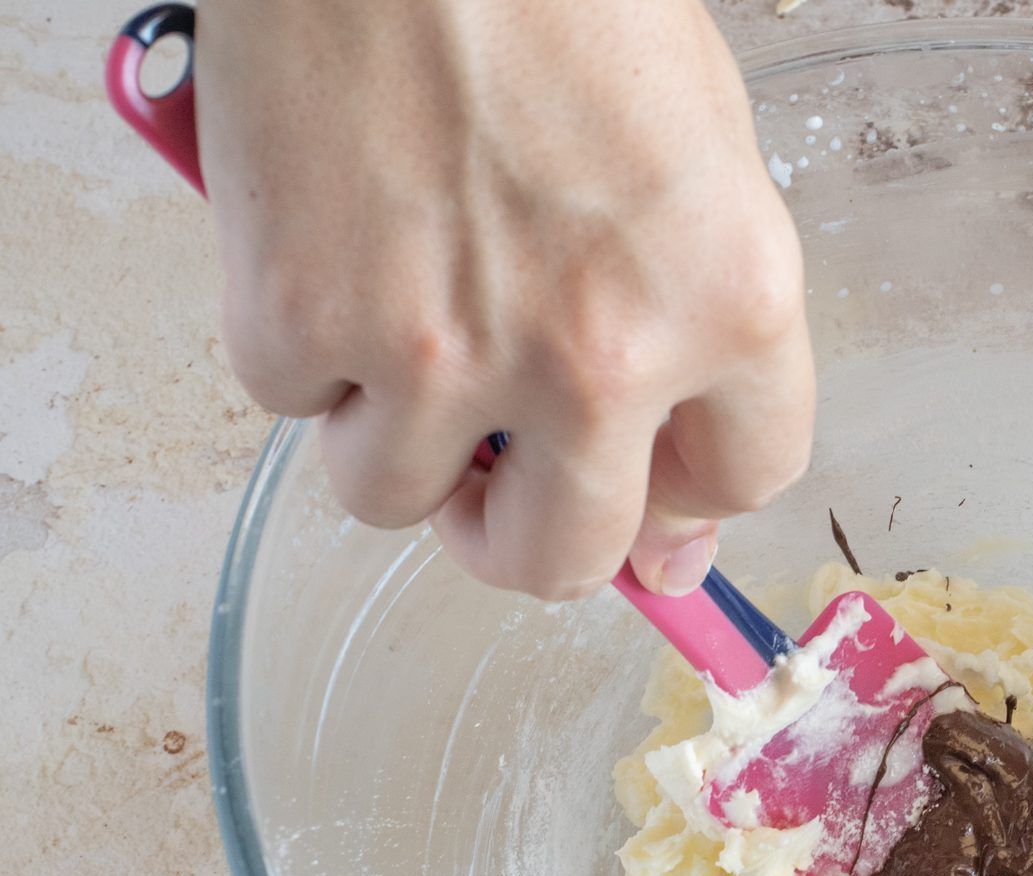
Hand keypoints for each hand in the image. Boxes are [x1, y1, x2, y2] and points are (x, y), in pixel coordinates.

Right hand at [196, 0, 810, 597]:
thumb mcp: (700, 158)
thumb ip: (705, 342)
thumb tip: (664, 518)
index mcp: (731, 304)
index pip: (739, 486)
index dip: (684, 500)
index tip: (646, 494)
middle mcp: (599, 355)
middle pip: (565, 559)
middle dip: (529, 536)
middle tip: (503, 486)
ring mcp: (444, 350)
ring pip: (400, 500)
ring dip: (399, 439)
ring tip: (404, 325)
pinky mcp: (303, 318)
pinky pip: (293, 406)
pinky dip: (302, 349)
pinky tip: (330, 250)